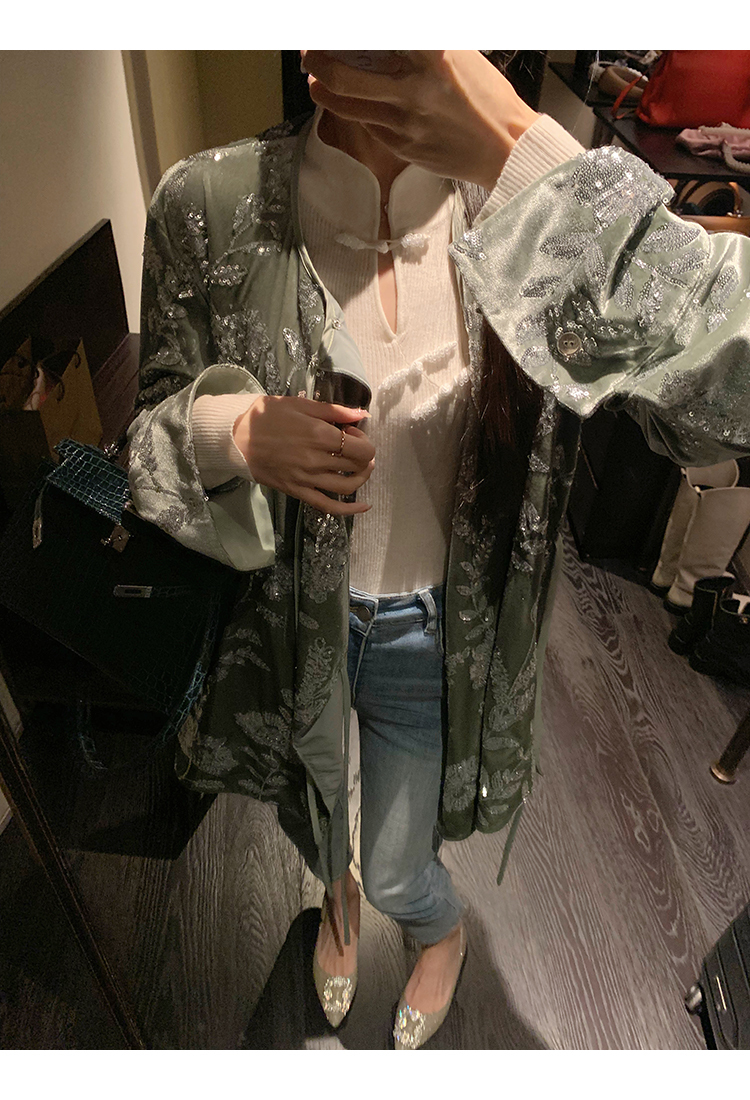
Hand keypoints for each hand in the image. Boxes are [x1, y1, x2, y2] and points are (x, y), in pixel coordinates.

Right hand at [233, 395, 374, 515]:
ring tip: (360, 467)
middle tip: (353, 445)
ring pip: (347, 487)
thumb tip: (362, 415)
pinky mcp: (298, 492)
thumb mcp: (300, 405)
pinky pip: (328, 506)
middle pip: (357, 466)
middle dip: (364, 455)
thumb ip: (334, 411)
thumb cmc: (267, 417)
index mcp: (320, 436)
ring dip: (361, 477)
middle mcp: (316, 461)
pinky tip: (363, 506)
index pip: (361, 447)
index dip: (363, 439)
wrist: (235, 438)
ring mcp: (307, 480)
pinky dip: (348, 510)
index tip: (350, 432)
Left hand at [301, 50, 539, 190]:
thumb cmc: (488, 99)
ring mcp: (404, 122)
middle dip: (318, 61)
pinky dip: (354, 112)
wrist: (505, 148)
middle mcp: (413, 90)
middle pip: (344, 74)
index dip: (345, 32)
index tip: (332, 28)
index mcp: (431, 57)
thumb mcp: (460, 55)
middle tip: (311, 53)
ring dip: (323, 90)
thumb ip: (421, 46)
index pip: (374, 35)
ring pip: (347, 105)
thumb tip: (384, 39)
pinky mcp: (402, 147)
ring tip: (316, 80)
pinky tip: (351, 104)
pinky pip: (367, 126)